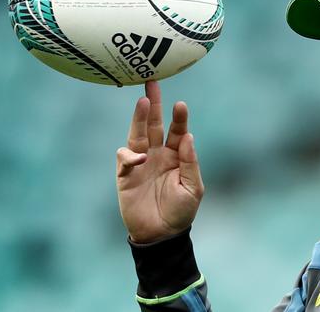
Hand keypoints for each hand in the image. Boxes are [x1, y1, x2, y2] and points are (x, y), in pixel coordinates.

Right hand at [116, 81, 203, 243]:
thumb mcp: (193, 188)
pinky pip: (125, 158)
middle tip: (152, 83)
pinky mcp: (126, 175)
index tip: (181, 105)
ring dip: (139, 118)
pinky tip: (140, 158)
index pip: (177, 131)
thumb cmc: (181, 212)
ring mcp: (141, 163)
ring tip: (142, 102)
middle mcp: (157, 154)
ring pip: (137, 134)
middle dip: (154, 104)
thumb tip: (188, 138)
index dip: (179, 118)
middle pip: (154, 124)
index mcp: (176, 156)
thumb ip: (191, 163)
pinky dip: (130, 155)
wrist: (162, 235)